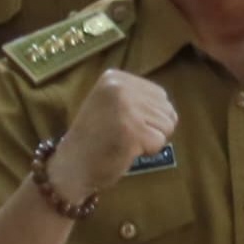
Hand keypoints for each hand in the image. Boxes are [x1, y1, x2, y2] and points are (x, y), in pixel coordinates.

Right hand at [41, 69, 177, 211]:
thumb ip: (139, 98)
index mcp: (114, 78)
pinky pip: (160, 141)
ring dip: (151, 139)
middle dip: (152, 127)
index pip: (160, 94)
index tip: (121, 121)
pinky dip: (148, 150)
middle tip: (124, 134)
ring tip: (124, 141)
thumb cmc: (96, 137)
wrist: (72, 165)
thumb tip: (171, 107)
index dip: (149, 114)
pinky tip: (126, 150)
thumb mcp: (113, 104)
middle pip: (167, 109)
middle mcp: (119, 88)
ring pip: (167, 125)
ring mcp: (126, 109)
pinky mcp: (133, 131)